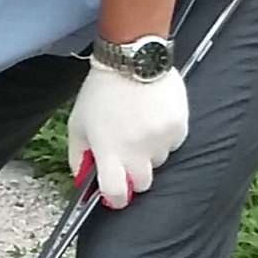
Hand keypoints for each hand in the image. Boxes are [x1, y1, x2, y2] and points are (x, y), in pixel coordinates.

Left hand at [66, 56, 191, 207]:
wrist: (132, 59)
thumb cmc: (101, 91)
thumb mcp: (78, 124)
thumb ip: (79, 157)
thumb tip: (84, 182)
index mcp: (110, 151)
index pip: (117, 193)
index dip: (116, 198)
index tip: (115, 195)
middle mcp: (138, 150)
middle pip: (143, 183)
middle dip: (134, 174)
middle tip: (127, 154)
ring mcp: (161, 140)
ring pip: (159, 162)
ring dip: (149, 153)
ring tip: (139, 127)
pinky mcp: (178, 127)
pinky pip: (173, 144)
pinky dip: (163, 137)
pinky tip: (153, 117)